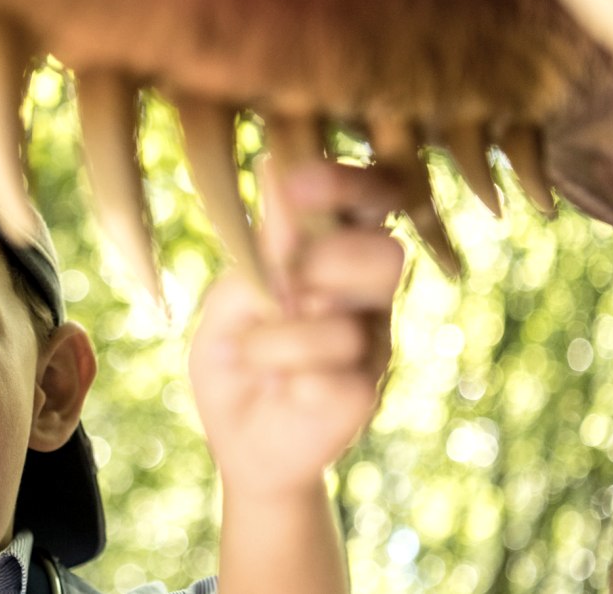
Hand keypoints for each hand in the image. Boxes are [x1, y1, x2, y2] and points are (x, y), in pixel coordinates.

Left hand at [188, 160, 404, 495]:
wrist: (238, 440)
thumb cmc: (235, 357)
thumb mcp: (228, 300)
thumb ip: (258, 251)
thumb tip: (276, 172)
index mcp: (334, 257)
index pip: (370, 202)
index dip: (351, 183)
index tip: (301, 181)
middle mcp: (365, 295)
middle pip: (384, 253)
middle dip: (322, 264)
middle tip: (277, 288)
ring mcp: (372, 345)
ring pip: (349, 325)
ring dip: (284, 338)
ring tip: (256, 353)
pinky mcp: (364, 395)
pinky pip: (336, 379)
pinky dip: (291, 380)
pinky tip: (283, 390)